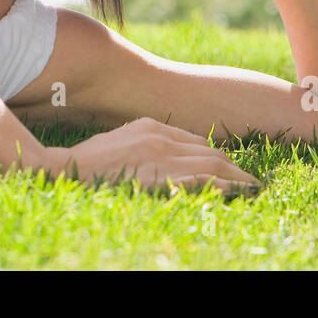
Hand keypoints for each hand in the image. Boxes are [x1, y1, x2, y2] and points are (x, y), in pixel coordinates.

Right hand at [42, 117, 262, 196]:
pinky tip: (239, 192)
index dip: (218, 155)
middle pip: (211, 151)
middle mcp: (161, 137)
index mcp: (151, 125)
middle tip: (252, 180)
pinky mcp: (159, 178)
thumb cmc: (87, 160)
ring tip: (254, 188)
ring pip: (213, 164)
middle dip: (235, 167)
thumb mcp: (120, 139)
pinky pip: (201, 181)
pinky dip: (224, 186)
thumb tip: (168, 154)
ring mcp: (161, 157)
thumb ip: (146, 142)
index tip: (231, 166)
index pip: (196, 141)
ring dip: (239, 178)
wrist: (62, 169)